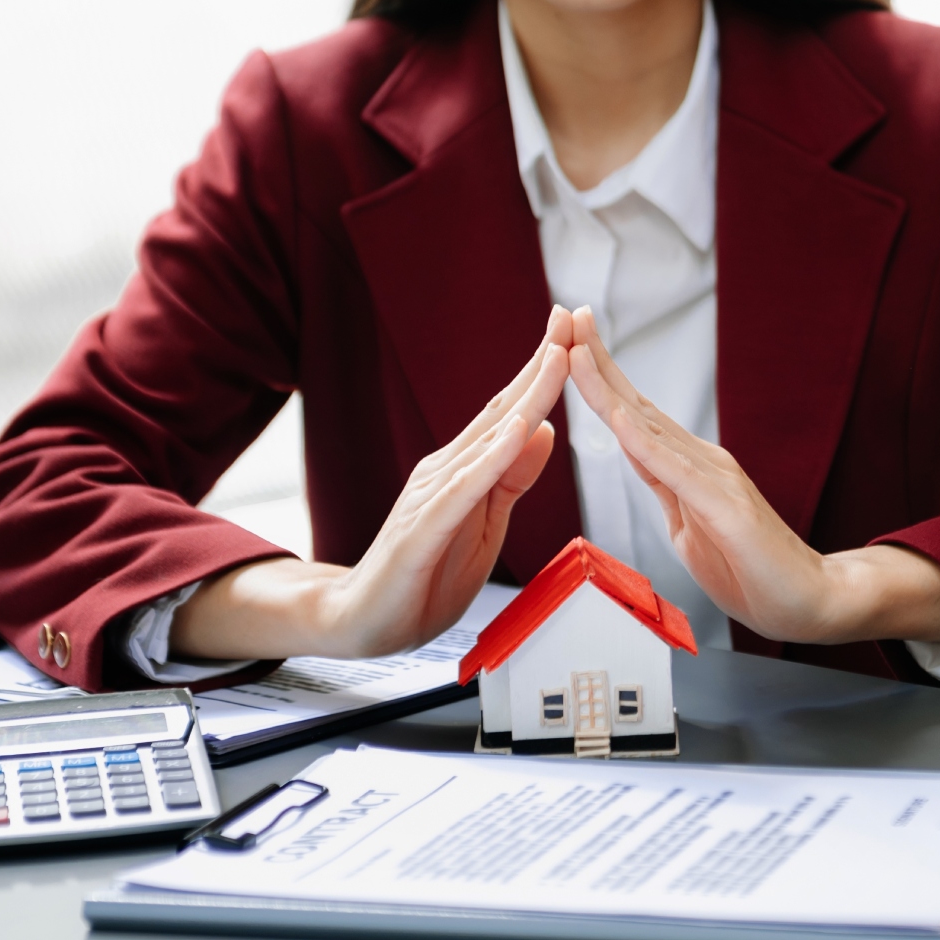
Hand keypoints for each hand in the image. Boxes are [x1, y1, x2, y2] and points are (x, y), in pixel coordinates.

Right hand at [171, 307, 572, 659]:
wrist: (365, 623)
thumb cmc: (425, 577)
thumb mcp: (486, 524)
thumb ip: (512, 479)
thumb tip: (542, 430)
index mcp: (465, 470)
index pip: (510, 413)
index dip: (543, 373)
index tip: (574, 332)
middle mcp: (446, 470)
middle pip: (502, 410)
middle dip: (540, 363)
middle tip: (570, 316)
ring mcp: (432, 496)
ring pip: (488, 440)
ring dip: (526, 396)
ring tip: (558, 357)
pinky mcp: (422, 530)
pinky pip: (465, 489)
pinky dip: (494, 458)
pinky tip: (519, 431)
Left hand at [565, 307, 939, 644]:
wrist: (810, 601)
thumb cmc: (754, 570)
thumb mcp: (691, 527)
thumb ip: (667, 490)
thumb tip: (642, 464)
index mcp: (689, 467)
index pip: (634, 416)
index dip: (600, 379)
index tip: (569, 344)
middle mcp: (702, 460)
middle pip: (637, 404)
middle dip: (597, 360)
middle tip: (567, 316)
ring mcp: (716, 478)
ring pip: (648, 426)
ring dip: (608, 387)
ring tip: (576, 350)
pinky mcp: (725, 506)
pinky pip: (674, 469)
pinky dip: (641, 440)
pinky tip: (616, 417)